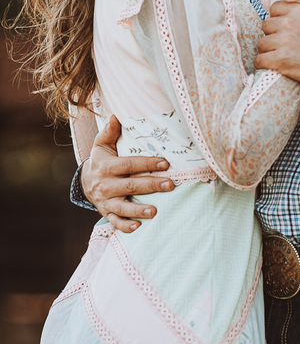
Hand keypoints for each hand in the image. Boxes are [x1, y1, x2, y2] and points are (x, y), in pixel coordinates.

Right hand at [81, 115, 173, 232]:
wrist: (84, 182)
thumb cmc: (101, 161)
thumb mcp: (101, 146)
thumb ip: (109, 132)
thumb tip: (116, 116)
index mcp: (107, 167)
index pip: (129, 164)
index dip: (147, 164)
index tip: (165, 163)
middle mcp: (106, 185)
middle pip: (131, 185)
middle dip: (151, 185)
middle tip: (170, 185)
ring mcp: (106, 201)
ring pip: (123, 207)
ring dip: (138, 210)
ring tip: (154, 211)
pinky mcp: (107, 213)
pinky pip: (115, 222)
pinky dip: (125, 226)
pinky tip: (138, 227)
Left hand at [257, 1, 299, 89]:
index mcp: (299, 10)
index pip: (274, 8)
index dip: (277, 18)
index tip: (282, 27)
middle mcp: (288, 23)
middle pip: (266, 26)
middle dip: (272, 34)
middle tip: (281, 43)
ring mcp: (282, 42)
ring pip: (261, 44)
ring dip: (268, 50)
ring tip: (278, 55)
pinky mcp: (279, 60)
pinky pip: (260, 59)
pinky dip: (264, 63)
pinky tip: (272, 65)